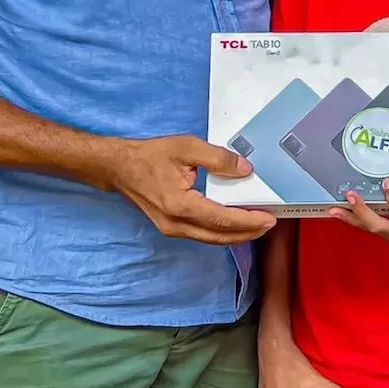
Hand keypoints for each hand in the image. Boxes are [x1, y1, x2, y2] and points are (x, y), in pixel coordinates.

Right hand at [108, 134, 274, 243]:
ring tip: (256, 225)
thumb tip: (244, 170)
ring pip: (211, 239)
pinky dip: (221, 232)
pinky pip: (202, 235)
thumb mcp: (186, 147)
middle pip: (220, 236)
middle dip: (247, 232)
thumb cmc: (149, 156)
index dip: (248, 221)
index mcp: (180, 205)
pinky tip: (233, 223)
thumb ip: (218, 158)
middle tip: (269, 224)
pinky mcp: (171, 228)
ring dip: (236, 234)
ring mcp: (172, 229)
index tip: (268, 218)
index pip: (222, 218)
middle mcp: (176, 224)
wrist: (119, 168)